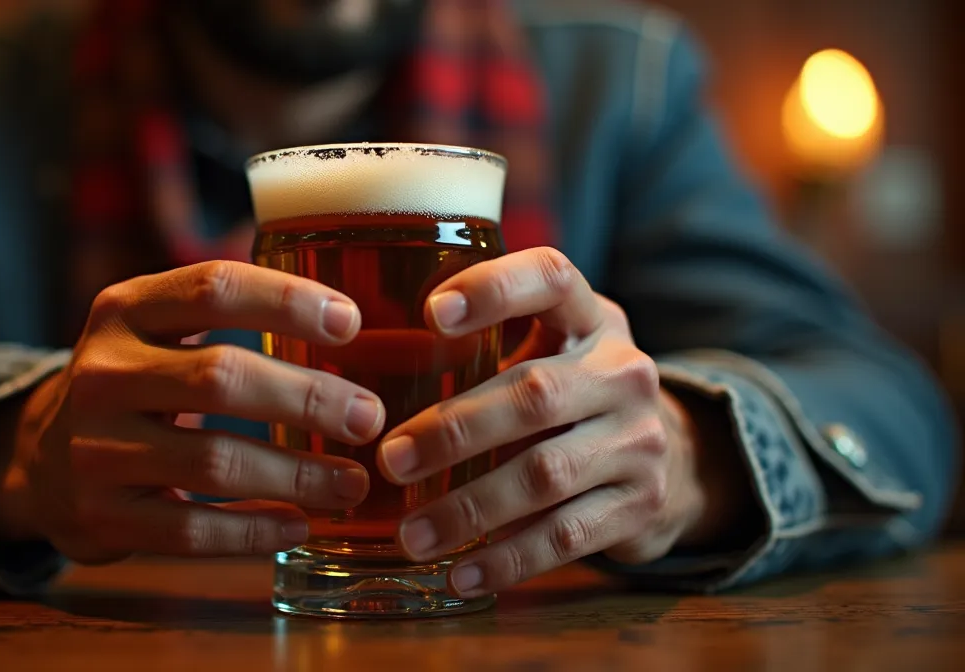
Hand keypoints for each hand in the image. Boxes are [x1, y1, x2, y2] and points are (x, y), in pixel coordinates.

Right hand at [0, 261, 383, 563]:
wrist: (41, 458)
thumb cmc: (134, 384)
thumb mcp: (156, 329)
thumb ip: (226, 311)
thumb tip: (349, 315)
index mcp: (125, 310)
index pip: (212, 288)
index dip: (287, 302)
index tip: (351, 323)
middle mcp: (103, 372)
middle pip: (220, 379)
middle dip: (307, 398)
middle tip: (367, 417)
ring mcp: (95, 448)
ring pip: (212, 462)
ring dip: (296, 475)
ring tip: (351, 483)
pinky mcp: (100, 515)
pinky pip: (190, 531)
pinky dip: (253, 532)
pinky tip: (299, 525)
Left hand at [376, 248, 742, 596]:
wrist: (674, 460)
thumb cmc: (574, 396)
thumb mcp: (552, 349)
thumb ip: (488, 343)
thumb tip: (362, 363)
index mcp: (591, 319)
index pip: (553, 279)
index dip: (496, 289)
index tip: (431, 312)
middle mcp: (624, 371)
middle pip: (535, 393)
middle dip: (454, 430)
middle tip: (389, 459)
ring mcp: (640, 440)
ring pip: (546, 473)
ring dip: (469, 508)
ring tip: (411, 533)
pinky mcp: (641, 504)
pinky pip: (567, 536)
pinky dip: (508, 559)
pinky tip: (460, 575)